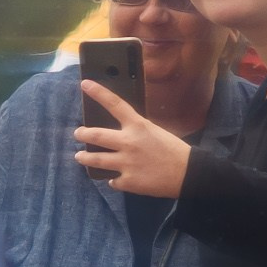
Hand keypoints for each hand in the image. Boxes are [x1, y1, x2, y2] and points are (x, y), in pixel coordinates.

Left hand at [75, 84, 189, 196]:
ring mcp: (126, 163)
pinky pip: (112, 180)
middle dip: (82, 134)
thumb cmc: (174, 149)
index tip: (84, 84)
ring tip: (79, 157)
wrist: (188, 174)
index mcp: (138, 126)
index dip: (98, 93)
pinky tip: (115, 179)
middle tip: (78, 133)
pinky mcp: (128, 181)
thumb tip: (121, 133)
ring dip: (84, 158)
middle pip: (95, 135)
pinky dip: (113, 179)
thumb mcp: (155, 131)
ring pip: (96, 160)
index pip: (115, 104)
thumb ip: (136, 130)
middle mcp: (128, 142)